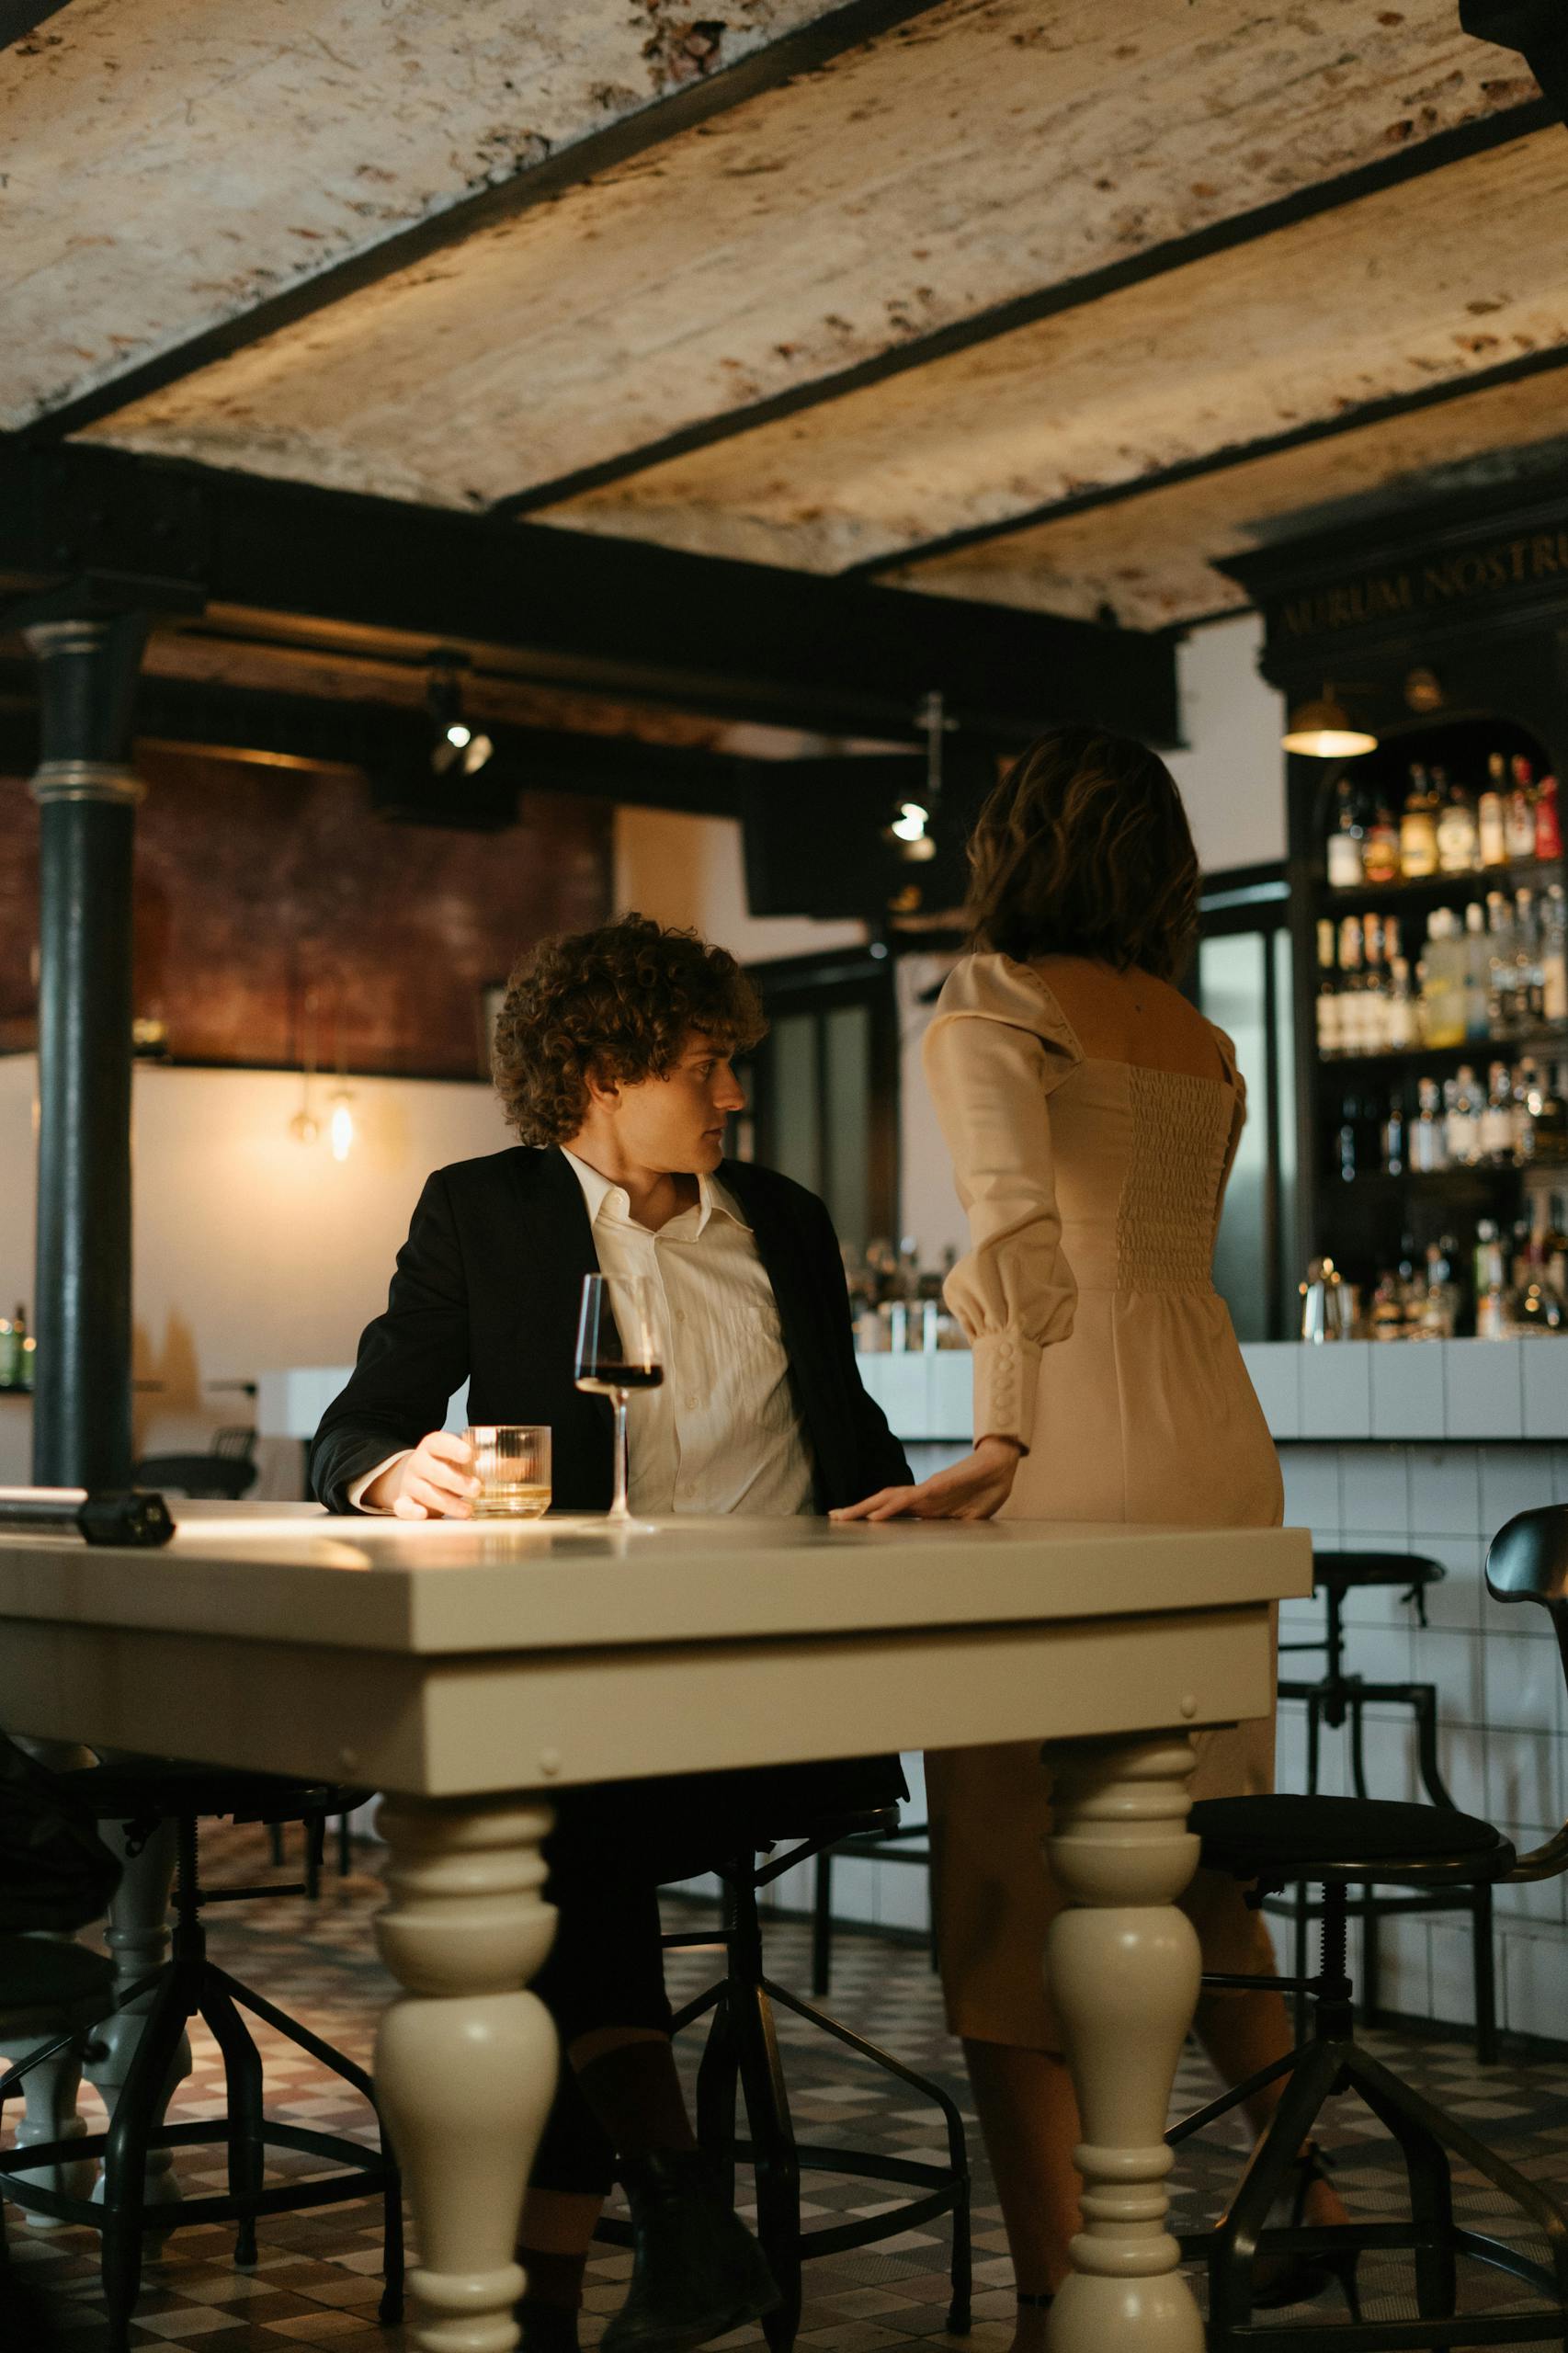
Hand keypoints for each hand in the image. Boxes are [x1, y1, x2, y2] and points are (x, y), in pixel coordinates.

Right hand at [367, 1432, 478, 1518]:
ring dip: (447, 1503)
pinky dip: (410, 1512)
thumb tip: (516, 1467)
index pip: (440, 1442)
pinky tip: (423, 1515)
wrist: (418, 1478)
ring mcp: (410, 1482)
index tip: (469, 1455)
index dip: (453, 1448)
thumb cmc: (448, 1466)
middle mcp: (419, 1462)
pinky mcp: (404, 1501)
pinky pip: (402, 1507)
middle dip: (456, 1481)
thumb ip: (487, 1462)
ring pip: (425, 1491)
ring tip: (467, 1510)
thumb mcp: (463, 1460)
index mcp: (433, 1446)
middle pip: (435, 1470)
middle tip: (477, 1489)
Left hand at [830, 1435, 1021, 1523]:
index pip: (892, 1512)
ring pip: (890, 1499)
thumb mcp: (969, 1521)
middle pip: (883, 1503)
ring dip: (866, 1508)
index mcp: (927, 1506)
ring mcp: (929, 1491)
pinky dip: (892, 1507)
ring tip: (844, 1516)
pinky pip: (911, 1498)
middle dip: (857, 1511)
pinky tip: (877, 1515)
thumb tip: (944, 1550)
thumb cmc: (986, 1490)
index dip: (870, 1517)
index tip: (849, 1525)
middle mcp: (922, 1497)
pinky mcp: (939, 1486)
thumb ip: (952, 1531)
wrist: (1002, 1464)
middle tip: (833, 1518)